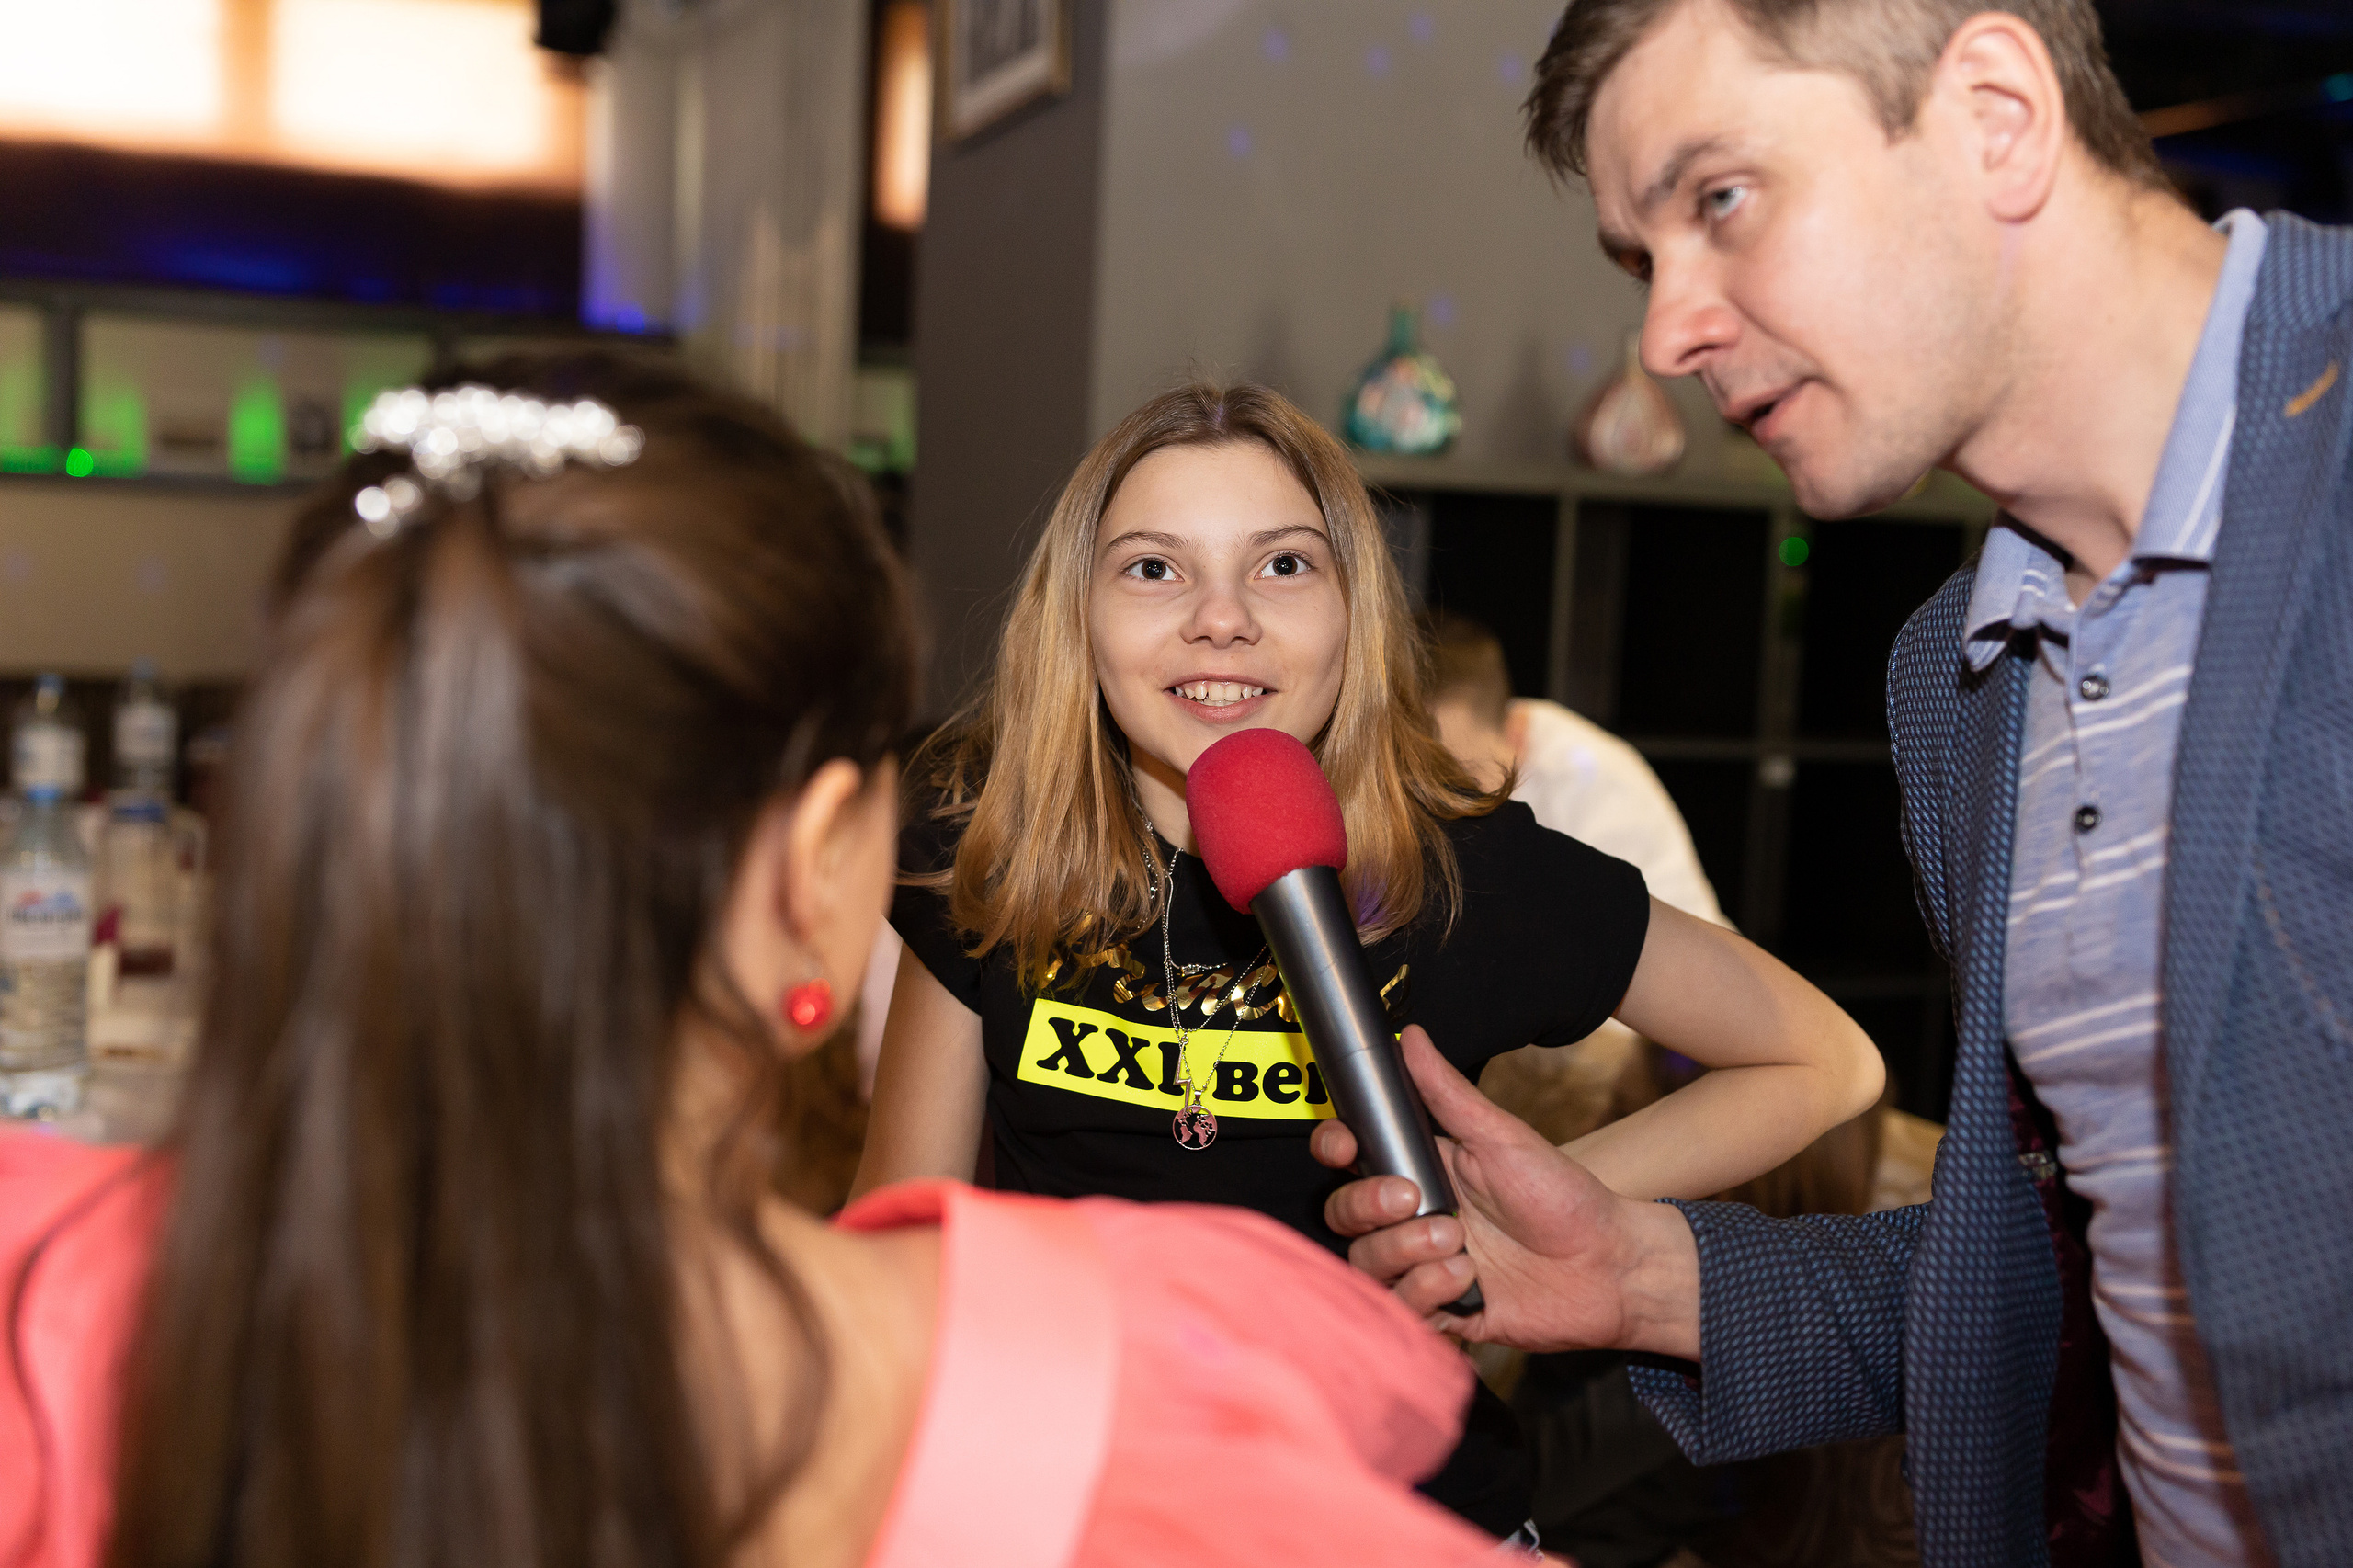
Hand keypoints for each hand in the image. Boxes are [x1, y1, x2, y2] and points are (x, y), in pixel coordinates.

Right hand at [1311, 1027, 1699, 1356]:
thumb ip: (1447, 1092)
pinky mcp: (1440, 1311)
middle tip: (1417, 1201)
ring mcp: (1423, 1266)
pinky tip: (1468, 1281)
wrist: (1608, 1267)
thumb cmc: (1562, 1196)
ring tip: (1459, 1245)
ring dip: (1404, 1251)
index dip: (1333, 1149)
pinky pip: (1398, 1307)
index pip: (1349, 1159)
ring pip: (1365, 1262)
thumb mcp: (1501, 1137)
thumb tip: (1410, 1038)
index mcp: (1422, 1170)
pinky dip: (1426, 1292)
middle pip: (1343, 1213)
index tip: (1344, 1147)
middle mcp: (1413, 1219)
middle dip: (1369, 1206)